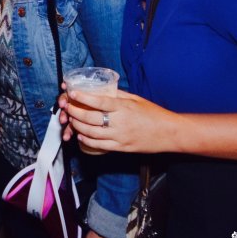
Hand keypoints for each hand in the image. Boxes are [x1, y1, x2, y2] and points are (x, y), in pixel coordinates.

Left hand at [62, 88, 177, 154]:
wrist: (169, 132)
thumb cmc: (153, 113)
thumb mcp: (136, 99)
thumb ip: (118, 95)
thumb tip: (102, 90)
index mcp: (123, 108)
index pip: (99, 102)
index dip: (83, 98)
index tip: (72, 93)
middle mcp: (120, 122)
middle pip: (91, 118)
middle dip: (75, 113)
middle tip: (68, 107)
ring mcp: (119, 136)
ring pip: (92, 133)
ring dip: (78, 127)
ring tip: (72, 121)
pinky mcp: (121, 147)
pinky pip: (99, 146)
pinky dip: (87, 141)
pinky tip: (81, 136)